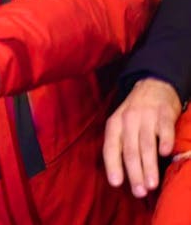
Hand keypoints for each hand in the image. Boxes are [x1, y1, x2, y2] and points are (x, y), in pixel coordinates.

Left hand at [103, 77, 180, 197]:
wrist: (153, 85)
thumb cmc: (135, 112)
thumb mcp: (121, 123)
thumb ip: (122, 143)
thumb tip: (123, 172)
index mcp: (114, 124)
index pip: (111, 147)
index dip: (113, 166)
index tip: (116, 183)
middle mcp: (128, 120)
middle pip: (130, 150)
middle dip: (134, 173)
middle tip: (139, 191)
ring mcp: (146, 116)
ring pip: (146, 144)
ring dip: (149, 166)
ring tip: (152, 184)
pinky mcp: (163, 113)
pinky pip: (164, 129)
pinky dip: (164, 141)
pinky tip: (166, 154)